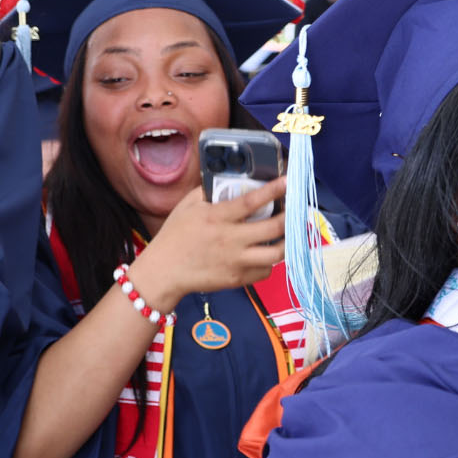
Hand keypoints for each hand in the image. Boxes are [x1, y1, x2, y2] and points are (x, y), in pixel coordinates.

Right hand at [129, 175, 287, 309]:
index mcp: (217, 218)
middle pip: (274, 227)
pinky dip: (270, 261)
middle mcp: (230, 239)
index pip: (251, 201)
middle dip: (290, 216)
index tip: (288, 182)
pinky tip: (266, 252)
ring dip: (288, 241)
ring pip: (277, 253)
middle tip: (294, 210)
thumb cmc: (175, 235)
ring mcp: (236, 261)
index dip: (273, 190)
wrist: (163, 272)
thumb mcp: (187, 205)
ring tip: (289, 233)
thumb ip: (208, 190)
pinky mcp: (237, 279)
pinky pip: (265, 271)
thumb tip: (228, 178)